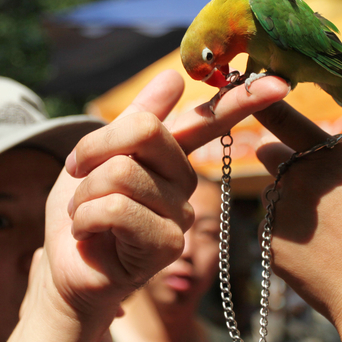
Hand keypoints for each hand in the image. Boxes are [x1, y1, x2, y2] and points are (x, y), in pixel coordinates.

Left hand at [57, 69, 288, 316]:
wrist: (63, 265)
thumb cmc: (81, 209)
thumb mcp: (98, 154)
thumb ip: (136, 118)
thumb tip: (174, 76)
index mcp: (171, 156)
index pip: (211, 121)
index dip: (244, 100)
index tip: (279, 84)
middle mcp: (184, 183)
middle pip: (146, 131)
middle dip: (93, 150)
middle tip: (77, 173)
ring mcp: (181, 215)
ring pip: (124, 172)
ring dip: (84, 191)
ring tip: (83, 212)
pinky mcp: (168, 246)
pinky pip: (117, 208)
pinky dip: (85, 216)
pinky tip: (87, 233)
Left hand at [254, 100, 341, 323]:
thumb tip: (319, 139)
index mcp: (330, 157)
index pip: (282, 117)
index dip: (261, 101)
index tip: (245, 87)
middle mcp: (298, 177)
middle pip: (269, 153)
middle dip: (281, 160)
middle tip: (308, 183)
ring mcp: (279, 209)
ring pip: (273, 192)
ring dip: (288, 202)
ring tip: (328, 233)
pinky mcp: (268, 239)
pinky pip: (271, 225)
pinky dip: (287, 234)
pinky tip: (316, 252)